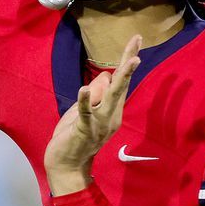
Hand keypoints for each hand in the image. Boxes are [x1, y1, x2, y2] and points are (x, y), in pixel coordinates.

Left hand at [44, 35, 141, 195]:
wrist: (67, 166)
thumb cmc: (74, 137)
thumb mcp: (83, 110)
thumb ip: (95, 94)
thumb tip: (107, 76)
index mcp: (111, 109)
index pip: (121, 81)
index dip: (128, 60)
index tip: (137, 39)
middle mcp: (112, 114)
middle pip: (122, 83)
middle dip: (130, 60)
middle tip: (138, 39)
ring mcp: (101, 123)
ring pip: (112, 96)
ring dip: (122, 78)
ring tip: (131, 61)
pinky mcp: (85, 129)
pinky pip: (86, 113)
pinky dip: (85, 100)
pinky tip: (84, 89)